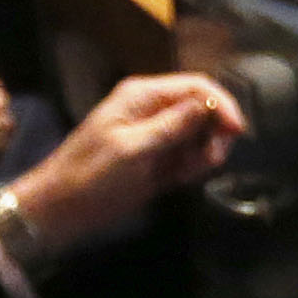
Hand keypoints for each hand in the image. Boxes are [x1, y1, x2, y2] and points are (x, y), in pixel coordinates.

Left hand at [2, 72, 244, 257]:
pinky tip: (179, 181)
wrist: (59, 211)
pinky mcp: (157, 162)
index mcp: (143, 96)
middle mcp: (152, 110)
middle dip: (214, 132)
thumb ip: (171, 126)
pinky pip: (188, 157)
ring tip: (188, 174)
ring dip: (204, 153)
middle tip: (210, 161)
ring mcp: (156, 136)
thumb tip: (209, 104)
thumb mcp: (131, 150)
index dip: (221, 104)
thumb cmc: (89, 176)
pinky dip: (192, 167)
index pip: (196, 86)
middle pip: (203, 109)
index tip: (237, 132)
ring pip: (200, 135)